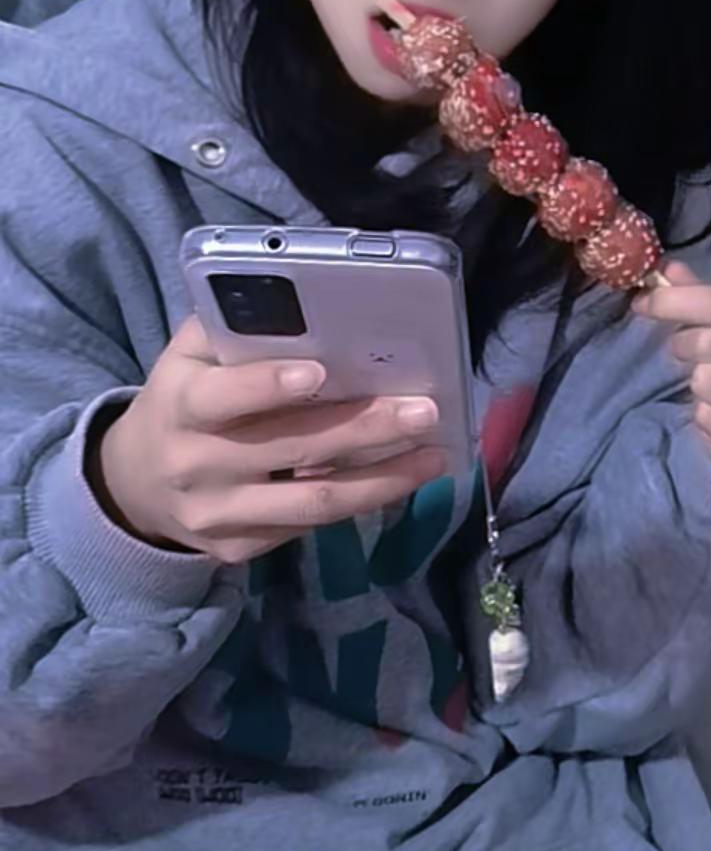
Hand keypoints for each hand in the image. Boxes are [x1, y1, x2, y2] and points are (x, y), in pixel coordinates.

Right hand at [92, 314, 444, 562]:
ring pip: (313, 503)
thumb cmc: (181, 401)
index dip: (267, 386)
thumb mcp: (188, 358)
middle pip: (292, 449)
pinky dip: (362, 500)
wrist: (135, 486)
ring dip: (383, 480)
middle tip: (424, 410)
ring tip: (434, 456)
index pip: (222, 398)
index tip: (319, 371)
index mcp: (179, 405)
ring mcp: (219, 515)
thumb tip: (303, 302)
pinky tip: (403, 478)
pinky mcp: (240, 549)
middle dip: (365, 428)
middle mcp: (196, 465)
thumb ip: (234, 331)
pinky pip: (310, 526)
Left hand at [633, 262, 710, 475]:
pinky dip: (704, 417)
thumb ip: (700, 296)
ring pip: (707, 381)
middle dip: (683, 346)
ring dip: (695, 385)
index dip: (676, 301)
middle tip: (683, 353)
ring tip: (707, 386)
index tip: (643, 303)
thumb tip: (667, 270)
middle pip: (710, 341)